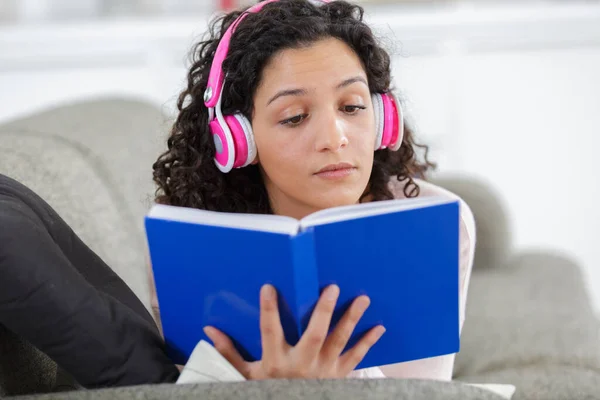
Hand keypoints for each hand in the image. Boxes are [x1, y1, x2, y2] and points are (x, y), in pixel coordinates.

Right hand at [203, 283, 384, 379]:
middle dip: (324, 311)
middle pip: (315, 334)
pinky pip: (356, 358)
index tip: (269, 287)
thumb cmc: (268, 391)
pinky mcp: (339, 376)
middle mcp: (301, 364)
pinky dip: (368, 343)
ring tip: (362, 299)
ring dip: (351, 320)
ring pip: (339, 342)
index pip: (270, 331)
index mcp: (276, 361)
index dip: (269, 309)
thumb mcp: (245, 376)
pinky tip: (379, 327)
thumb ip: (229, 352)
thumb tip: (209, 330)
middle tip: (332, 288)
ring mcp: (323, 370)